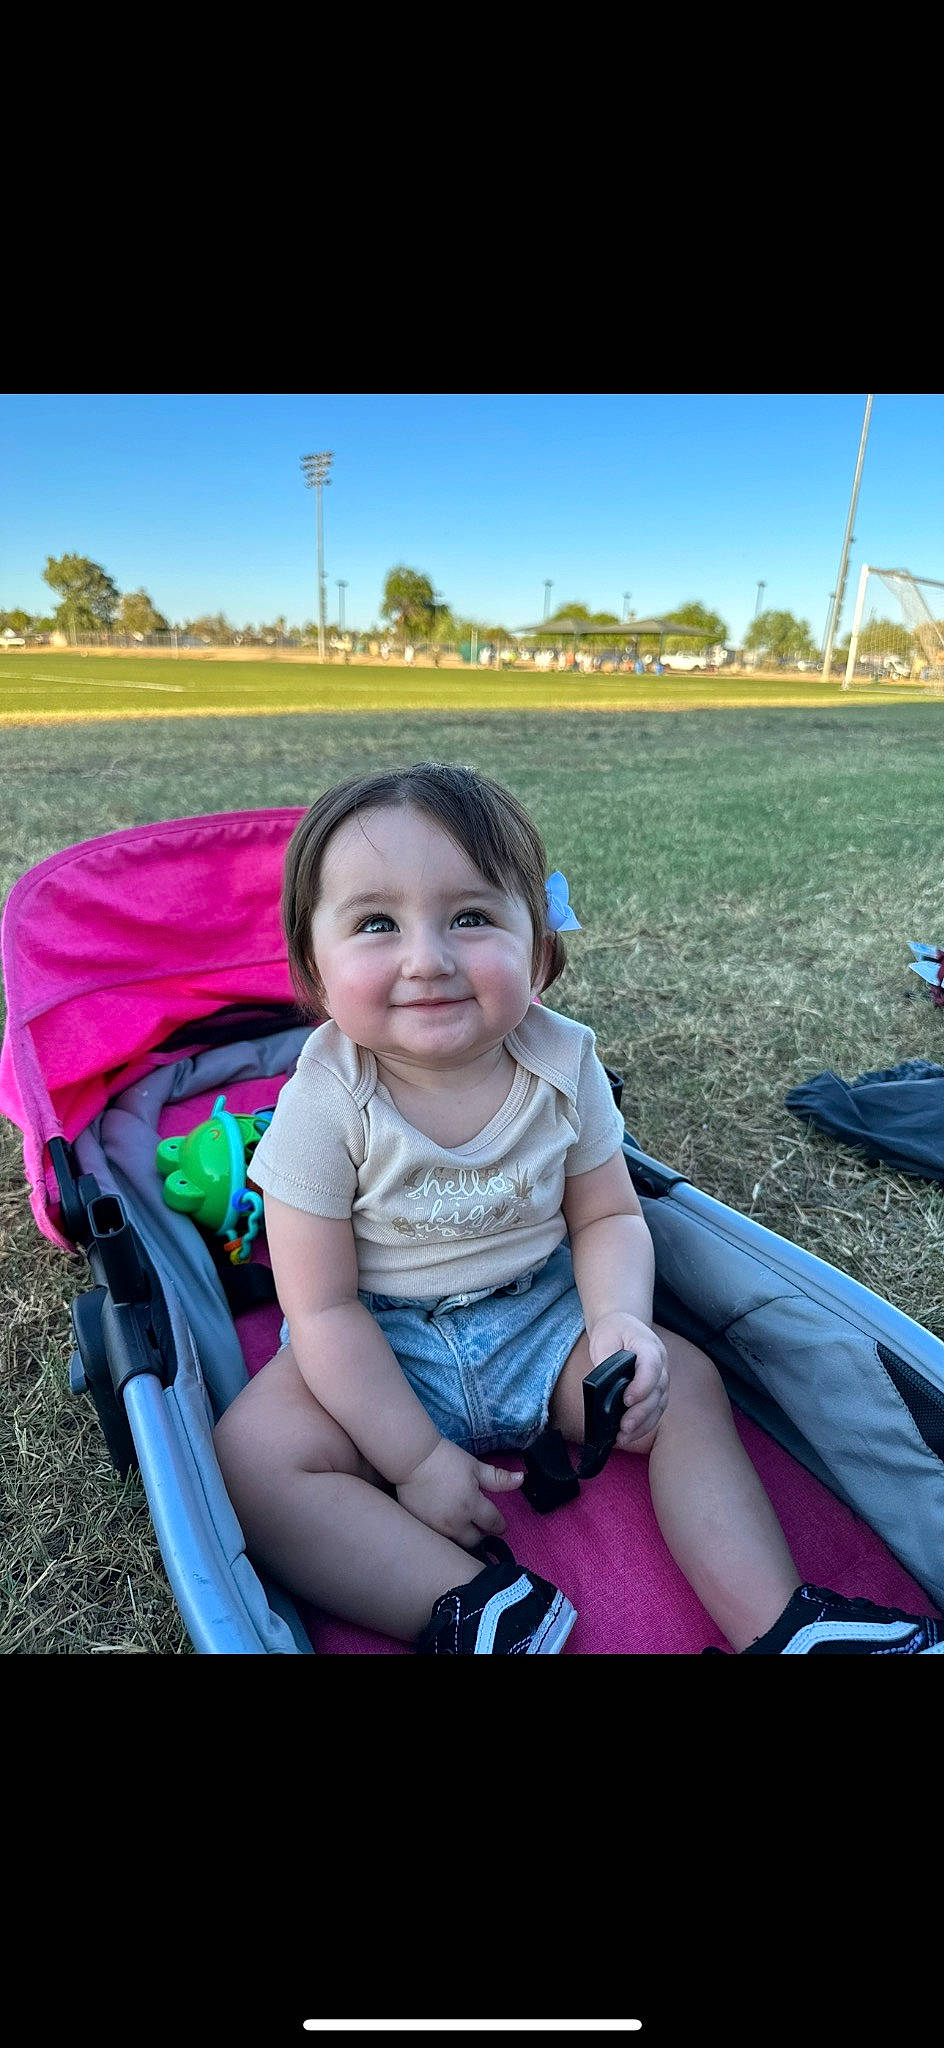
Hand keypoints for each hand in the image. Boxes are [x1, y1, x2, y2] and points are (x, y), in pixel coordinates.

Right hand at [396, 1437, 523, 1547]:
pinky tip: (445, 1521)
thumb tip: (522, 1479)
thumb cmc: (446, 1460)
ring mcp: (437, 1528)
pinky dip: (445, 1533)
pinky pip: (439, 1538)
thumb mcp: (475, 1466)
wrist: (412, 1459)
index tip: (499, 1523)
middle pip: (476, 1541)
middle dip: (481, 1534)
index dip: (499, 1524)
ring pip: (457, 1543)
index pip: (493, 1524)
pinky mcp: (421, 1528)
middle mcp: (456, 1522)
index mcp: (472, 1505)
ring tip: (462, 1523)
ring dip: (463, 1535)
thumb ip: (499, 1478)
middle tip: (480, 1523)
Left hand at [588, 1312, 668, 1448]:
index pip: (652, 1366)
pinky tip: (629, 1435)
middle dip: (641, 1412)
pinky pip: (655, 1411)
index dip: (642, 1385)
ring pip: (658, 1405)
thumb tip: (602, 1386)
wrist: (623, 1327)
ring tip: (624, 1436)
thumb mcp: (604, 1338)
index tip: (627, 1400)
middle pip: (657, 1391)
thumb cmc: (613, 1332)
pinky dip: (643, 1425)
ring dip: (643, 1424)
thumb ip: (606, 1360)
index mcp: (649, 1346)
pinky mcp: (657, 1392)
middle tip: (624, 1427)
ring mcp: (661, 1379)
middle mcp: (661, 1364)